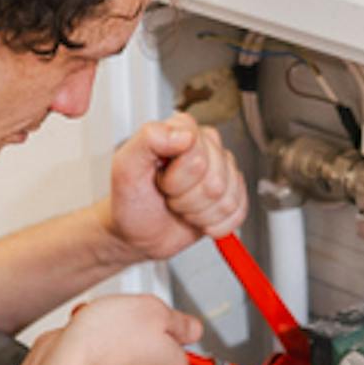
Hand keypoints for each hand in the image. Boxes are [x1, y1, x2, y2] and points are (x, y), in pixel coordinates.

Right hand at [50, 295, 207, 364]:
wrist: (67, 359)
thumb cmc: (109, 340)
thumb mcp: (155, 311)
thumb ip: (179, 321)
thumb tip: (192, 329)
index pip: (185, 350)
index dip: (173, 329)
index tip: (165, 319)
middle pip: (155, 349)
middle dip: (142, 329)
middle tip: (133, 317)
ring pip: (126, 349)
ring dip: (116, 331)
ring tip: (107, 321)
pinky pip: (102, 354)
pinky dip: (96, 340)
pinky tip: (90, 329)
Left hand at [103, 113, 246, 262]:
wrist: (135, 232)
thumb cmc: (130, 200)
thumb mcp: (125, 166)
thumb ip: (148, 138)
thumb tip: (183, 134)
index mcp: (182, 132)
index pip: (198, 150)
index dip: (178, 176)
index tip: (160, 180)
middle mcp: (206, 148)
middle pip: (215, 179)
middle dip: (186, 198)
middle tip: (168, 196)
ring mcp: (222, 171)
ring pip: (227, 198)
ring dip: (198, 213)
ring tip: (180, 207)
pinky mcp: (232, 195)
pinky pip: (237, 213)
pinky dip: (213, 225)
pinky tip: (196, 218)